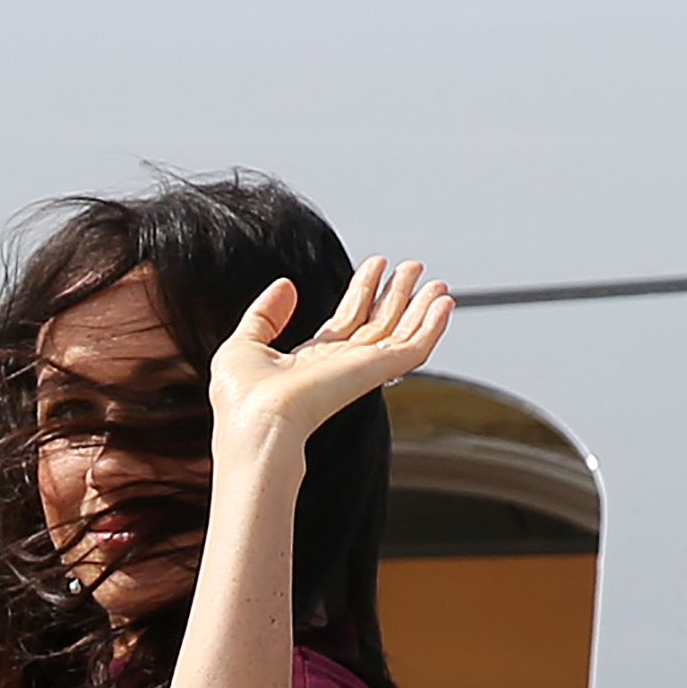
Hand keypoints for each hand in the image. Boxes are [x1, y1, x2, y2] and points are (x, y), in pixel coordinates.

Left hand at [208, 256, 451, 457]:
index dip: (363, 291)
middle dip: (395, 294)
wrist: (259, 423)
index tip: (376, 264)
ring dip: (420, 307)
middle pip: (377, 324)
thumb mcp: (242, 345)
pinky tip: (443, 304)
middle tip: (412, 265)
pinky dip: (432, 326)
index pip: (346, 322)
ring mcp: (360, 370)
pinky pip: (414, 348)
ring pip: (400, 334)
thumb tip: (286, 286)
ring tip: (435, 281)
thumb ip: (264, 315)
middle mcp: (338, 367)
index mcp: (310, 362)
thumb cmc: (242, 399)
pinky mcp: (376, 372)